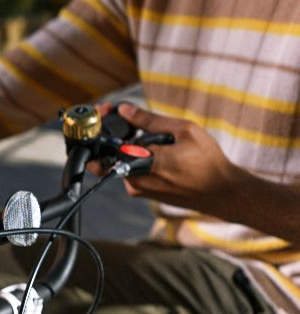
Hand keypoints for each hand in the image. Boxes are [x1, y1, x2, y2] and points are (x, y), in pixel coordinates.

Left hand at [115, 103, 245, 216]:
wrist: (222, 193)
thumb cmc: (208, 162)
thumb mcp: (184, 131)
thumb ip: (150, 120)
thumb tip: (124, 110)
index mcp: (143, 163)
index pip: (107, 144)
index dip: (103, 126)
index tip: (106, 111)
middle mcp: (134, 180)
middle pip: (111, 151)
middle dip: (117, 133)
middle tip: (131, 121)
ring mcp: (137, 188)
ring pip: (121, 160)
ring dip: (131, 146)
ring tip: (157, 138)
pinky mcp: (142, 193)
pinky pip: (131, 169)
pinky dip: (138, 157)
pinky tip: (160, 151)